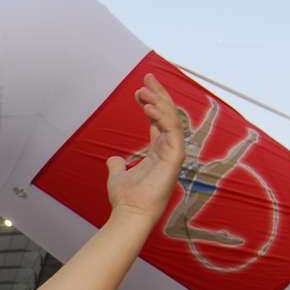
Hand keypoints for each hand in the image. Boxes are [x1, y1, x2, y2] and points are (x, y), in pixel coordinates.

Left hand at [103, 73, 184, 224]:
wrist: (130, 213)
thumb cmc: (126, 198)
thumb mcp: (118, 175)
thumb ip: (117, 165)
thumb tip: (113, 159)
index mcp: (158, 151)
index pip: (158, 120)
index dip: (150, 102)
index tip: (139, 89)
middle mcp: (168, 149)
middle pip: (167, 114)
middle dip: (158, 93)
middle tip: (147, 76)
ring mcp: (173, 153)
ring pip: (171, 118)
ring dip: (159, 101)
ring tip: (143, 89)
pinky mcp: (175, 157)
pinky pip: (172, 130)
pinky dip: (161, 116)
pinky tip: (148, 106)